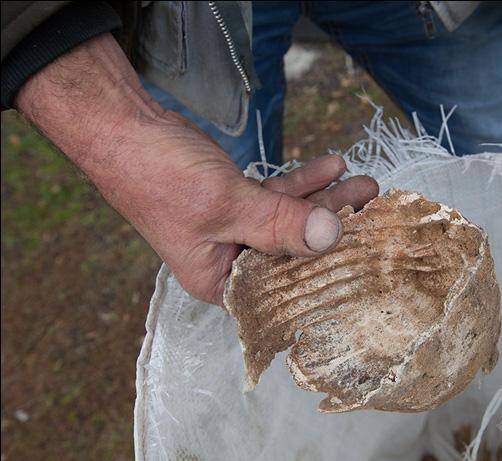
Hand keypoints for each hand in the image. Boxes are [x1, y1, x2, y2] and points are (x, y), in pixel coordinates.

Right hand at [14, 33, 378, 305]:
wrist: (126, 130)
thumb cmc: (159, 177)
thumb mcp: (228, 206)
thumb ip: (281, 224)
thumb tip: (331, 238)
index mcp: (221, 282)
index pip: (285, 290)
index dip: (328, 274)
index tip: (367, 256)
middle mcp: (231, 261)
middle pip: (296, 251)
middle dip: (336, 227)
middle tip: (375, 207)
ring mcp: (237, 230)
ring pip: (292, 219)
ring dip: (326, 199)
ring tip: (364, 183)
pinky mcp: (240, 201)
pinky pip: (280, 197)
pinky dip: (304, 182)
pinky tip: (331, 166)